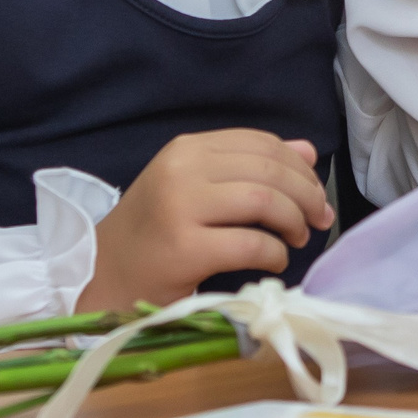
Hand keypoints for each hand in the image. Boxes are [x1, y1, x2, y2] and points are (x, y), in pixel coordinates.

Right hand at [76, 130, 334, 312]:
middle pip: (269, 171)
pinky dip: (275, 253)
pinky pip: (251, 244)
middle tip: (318, 219)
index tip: (316, 192)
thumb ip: (249, 165)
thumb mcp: (196, 186)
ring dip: (294, 222)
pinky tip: (274, 261)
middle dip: (306, 195)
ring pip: (264, 202)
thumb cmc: (153, 232)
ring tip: (297, 238)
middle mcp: (182, 170)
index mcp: (187, 149)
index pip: (261, 143)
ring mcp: (181, 208)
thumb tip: (307, 152)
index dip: (299, 167)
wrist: (100, 274)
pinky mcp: (184, 249)